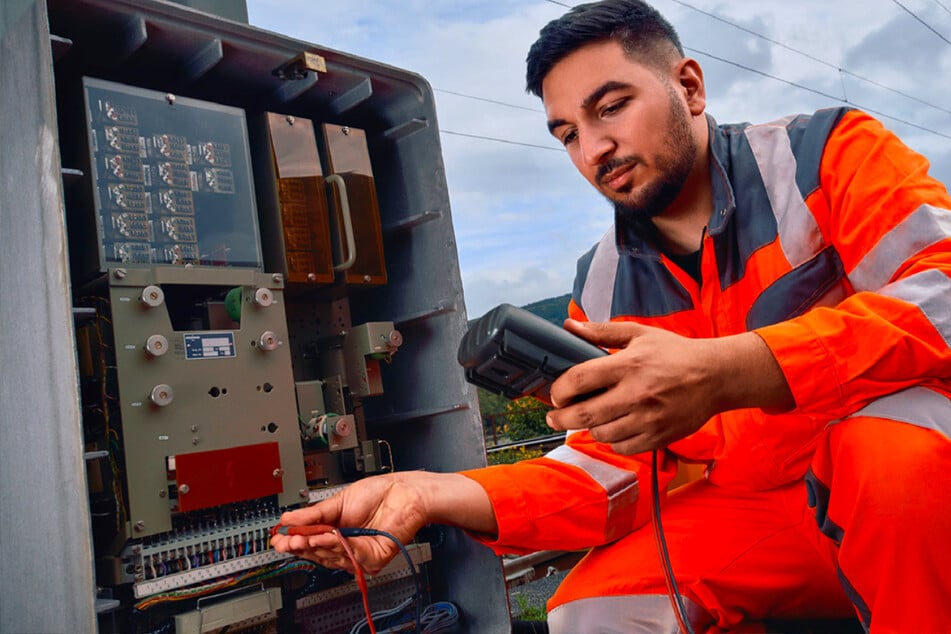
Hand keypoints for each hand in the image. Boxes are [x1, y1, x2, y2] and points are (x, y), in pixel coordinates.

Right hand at [270, 471, 496, 573]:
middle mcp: (347, 545)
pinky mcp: (372, 558)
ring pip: (330, 557)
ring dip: (315, 546)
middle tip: (286, 541)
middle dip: (300, 546)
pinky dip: (335, 547)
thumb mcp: (338, 501)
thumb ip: (314, 515)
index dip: (295, 541)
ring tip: (301, 538)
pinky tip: (324, 538)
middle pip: (317, 553)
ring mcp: (359, 554)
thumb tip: (289, 519)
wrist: (405, 492)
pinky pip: (349, 556)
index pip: (311, 542)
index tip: (280, 538)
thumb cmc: (381, 493)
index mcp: (337, 531)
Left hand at [545, 320, 792, 453]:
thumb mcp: (639, 334)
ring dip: (588, 428)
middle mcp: (636, 394)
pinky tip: (612, 429)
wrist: (716, 376)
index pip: (580, 380)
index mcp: (629, 365)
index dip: (560, 390)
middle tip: (554, 417)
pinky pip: (623, 447)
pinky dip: (612, 441)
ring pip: (602, 434)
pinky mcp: (659, 437)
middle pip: (585, 414)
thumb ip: (601, 332)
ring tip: (588, 419)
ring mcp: (648, 419)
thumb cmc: (675, 353)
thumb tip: (569, 326)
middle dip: (561, 418)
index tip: (555, 394)